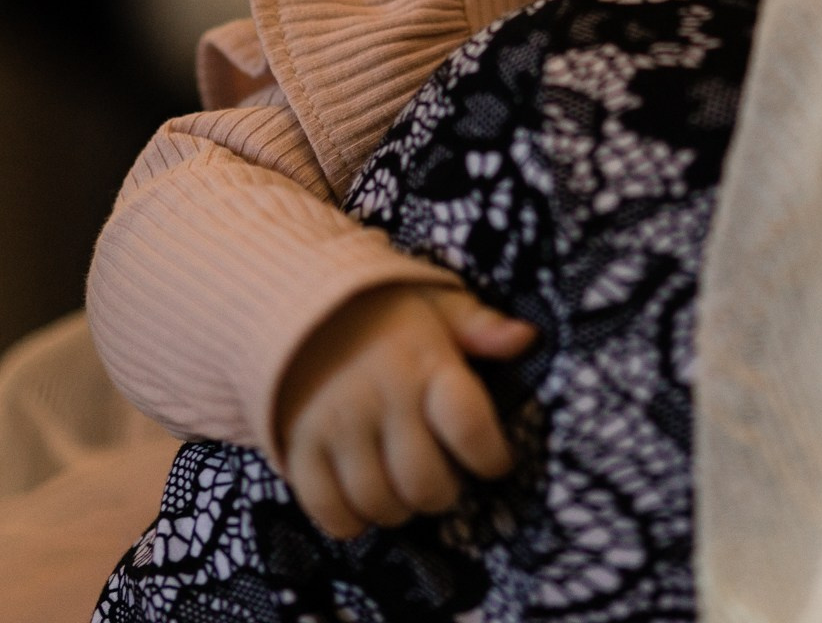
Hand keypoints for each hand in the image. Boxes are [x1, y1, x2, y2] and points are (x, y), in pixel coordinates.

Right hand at [273, 283, 535, 538]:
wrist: (294, 301)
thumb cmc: (381, 313)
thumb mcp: (436, 304)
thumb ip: (481, 325)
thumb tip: (527, 338)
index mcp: (422, 361)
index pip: (470, 428)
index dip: (491, 458)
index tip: (494, 461)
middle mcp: (379, 397)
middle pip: (426, 484)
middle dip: (444, 491)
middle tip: (442, 476)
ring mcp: (335, 426)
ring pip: (381, 505)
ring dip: (400, 507)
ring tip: (402, 483)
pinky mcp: (299, 447)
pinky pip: (332, 513)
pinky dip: (353, 520)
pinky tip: (363, 497)